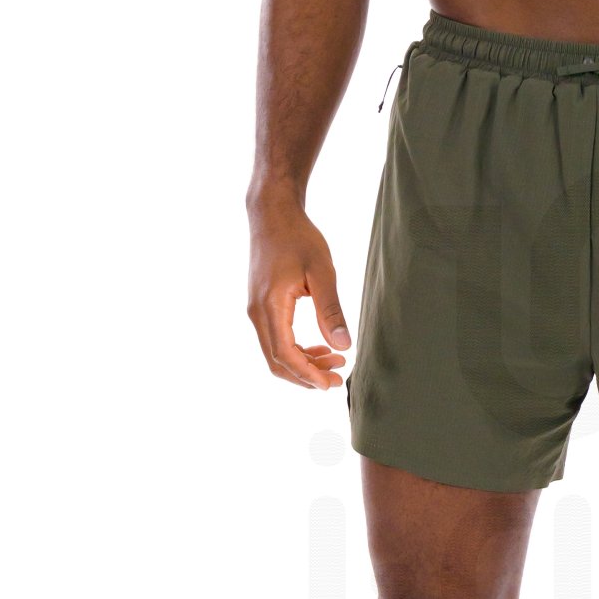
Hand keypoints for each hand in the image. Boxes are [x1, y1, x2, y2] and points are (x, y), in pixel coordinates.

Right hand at [246, 190, 348, 389]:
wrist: (272, 214)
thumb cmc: (298, 237)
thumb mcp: (322, 272)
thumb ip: (331, 310)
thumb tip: (343, 346)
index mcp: (270, 306)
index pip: (285, 353)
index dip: (308, 374)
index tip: (331, 384)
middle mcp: (257, 313)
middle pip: (277, 361)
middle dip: (306, 375)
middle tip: (337, 379)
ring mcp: (256, 311)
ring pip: (275, 353)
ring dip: (303, 364)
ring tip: (335, 362)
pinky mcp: (260, 307)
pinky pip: (275, 339)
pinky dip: (296, 350)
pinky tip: (319, 346)